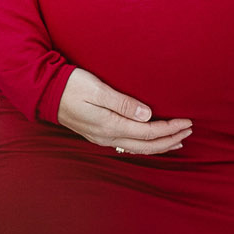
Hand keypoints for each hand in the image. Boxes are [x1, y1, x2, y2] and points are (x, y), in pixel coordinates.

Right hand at [55, 68, 190, 155]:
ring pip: (137, 148)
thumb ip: (123, 103)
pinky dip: (145, 145)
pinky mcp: (98, 134)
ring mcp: (101, 137)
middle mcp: (107, 136)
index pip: (148, 132)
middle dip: (169, 139)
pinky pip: (128, 145)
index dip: (169, 128)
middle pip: (146, 145)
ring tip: (177, 141)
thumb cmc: (70, 85)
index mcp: (109, 125)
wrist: (44, 91)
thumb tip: (147, 114)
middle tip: (189, 131)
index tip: (186, 121)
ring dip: (159, 145)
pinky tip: (150, 142)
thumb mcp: (97, 89)